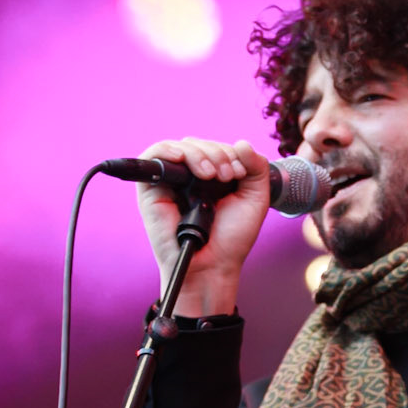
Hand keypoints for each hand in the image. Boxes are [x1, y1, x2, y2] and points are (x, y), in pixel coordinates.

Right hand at [135, 137, 273, 316]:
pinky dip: (169, 151)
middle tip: (227, 176)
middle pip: (198, 144)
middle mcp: (190, 177)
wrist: (213, 265)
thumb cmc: (231, 238)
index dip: (229, 152)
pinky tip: (185, 160)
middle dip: (217, 154)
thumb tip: (241, 142)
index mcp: (212, 177)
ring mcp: (170, 182)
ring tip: (211, 175)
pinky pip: (154, 156)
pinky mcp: (151, 189)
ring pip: (180, 147)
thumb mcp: (255, 198)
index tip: (239, 173)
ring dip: (199, 154)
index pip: (216, 146)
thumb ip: (256, 168)